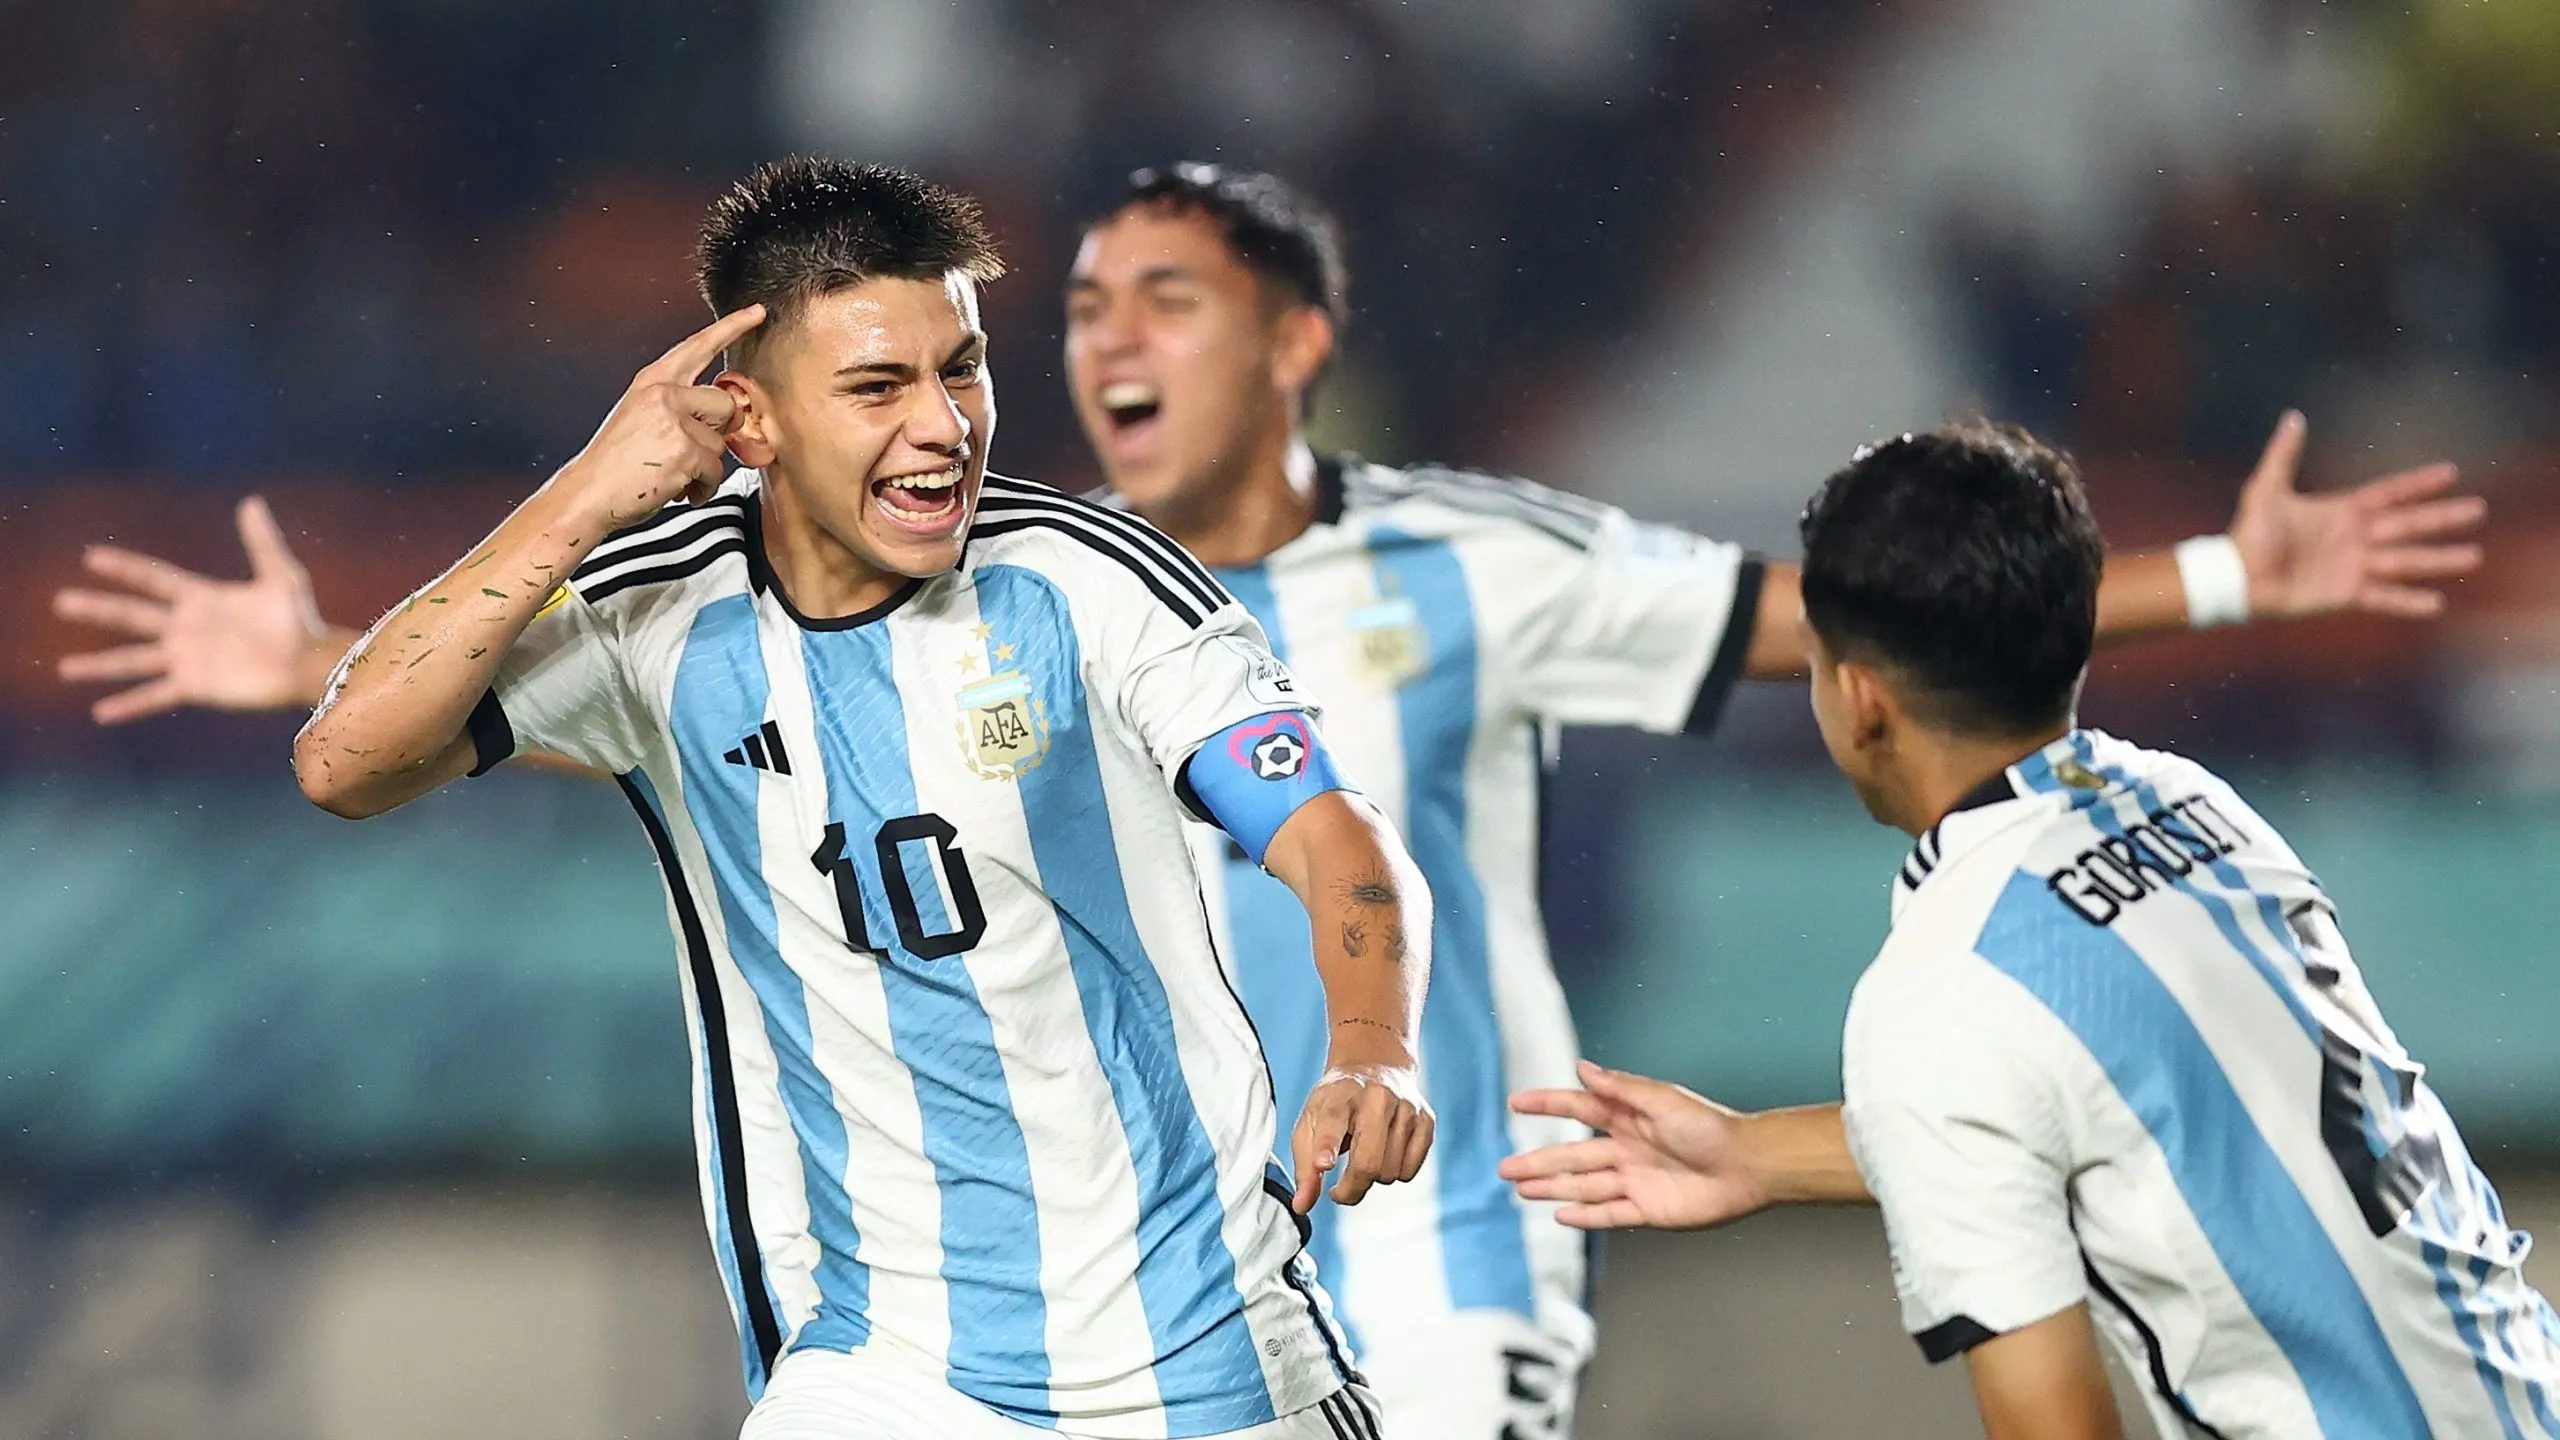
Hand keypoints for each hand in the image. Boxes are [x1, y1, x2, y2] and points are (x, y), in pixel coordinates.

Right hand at [53, 496, 336, 722]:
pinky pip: (155, 696)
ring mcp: (187, 658)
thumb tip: (251, 502)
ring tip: (65, 667)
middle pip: (132, 616)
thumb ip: (262, 542)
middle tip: (61, 603)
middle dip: (98, 609)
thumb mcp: (281, 577)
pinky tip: (101, 712)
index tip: (92, 558)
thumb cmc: (300, 619)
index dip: (125, 568)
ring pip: (133, 660)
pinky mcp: (195, 686)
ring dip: (99, 664)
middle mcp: (186, 628)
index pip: (154, 578)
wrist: (310, 663)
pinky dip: (129, 705)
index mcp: (201, 598)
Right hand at [555, 305, 766, 529]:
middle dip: (718, 432)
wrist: (588, 493)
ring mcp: (673, 420)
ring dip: (705, 468)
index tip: (757, 312)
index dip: (731, 327)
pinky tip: (676, 490)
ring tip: (674, 474)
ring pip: (721, 443)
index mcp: (653, 381)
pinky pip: (715, 471)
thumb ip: (679, 406)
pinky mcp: (683, 450)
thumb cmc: (616, 463)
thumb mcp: (640, 417)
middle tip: (690, 451)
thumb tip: (724, 415)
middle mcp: (664, 393)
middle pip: (725, 403)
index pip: (698, 346)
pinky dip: (702, 488)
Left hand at [1291, 1056, 1432, 1211]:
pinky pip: (1409, 1170)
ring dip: (1373, 1177)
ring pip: (1389, 1172)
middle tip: (1340, 1192)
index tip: (1323, 1164)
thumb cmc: (1338, 1102)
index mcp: (1340, 1094)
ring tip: (1364, 1153)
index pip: (1333, 1120)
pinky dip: (1395, 1172)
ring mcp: (1406, 1107)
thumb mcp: (1310, 1124)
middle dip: (1351, 1189)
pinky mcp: (1426, 1120)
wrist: (1375, 1066)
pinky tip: (1385, 1152)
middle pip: (1367, 1162)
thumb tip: (1302, 1205)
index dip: (1326, 1146)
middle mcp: (1376, 1097)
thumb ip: (1305, 1168)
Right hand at [1501, 1059, 1766, 1230]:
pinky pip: (1608, 1213)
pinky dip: (1584, 1215)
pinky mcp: (1647, 1209)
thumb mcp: (1661, 1099)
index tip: (1516, 1103)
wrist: (1746, 1166)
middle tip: (1505, 1168)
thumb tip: (1582, 1068)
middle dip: (1538, 1160)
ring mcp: (1635, 1181)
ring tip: (1521, 1189)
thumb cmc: (1709, 1127)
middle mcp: (1627, 1149)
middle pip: (1573, 1156)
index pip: (1578, 1108)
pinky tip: (1559, 1214)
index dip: (1548, 1105)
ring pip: (1583, 1186)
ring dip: (1552, 1188)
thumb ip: (1619, 1088)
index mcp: (1629, 1118)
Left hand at [2227, 411, 2483, 619]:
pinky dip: (2409, 602)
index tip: (2451, 472)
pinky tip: (2437, 603)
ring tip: (2474, 556)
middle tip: (2478, 510)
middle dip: (2443, 518)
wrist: (2236, 578)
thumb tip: (2293, 417)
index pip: (2390, 493)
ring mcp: (2354, 567)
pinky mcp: (2346, 594)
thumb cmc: (2248, 534)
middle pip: (2409, 525)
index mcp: (2342, 511)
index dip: (2419, 483)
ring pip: (2406, 561)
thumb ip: (2283, 455)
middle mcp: (2355, 538)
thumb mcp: (2266, 490)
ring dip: (2439, 559)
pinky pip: (2384, 598)